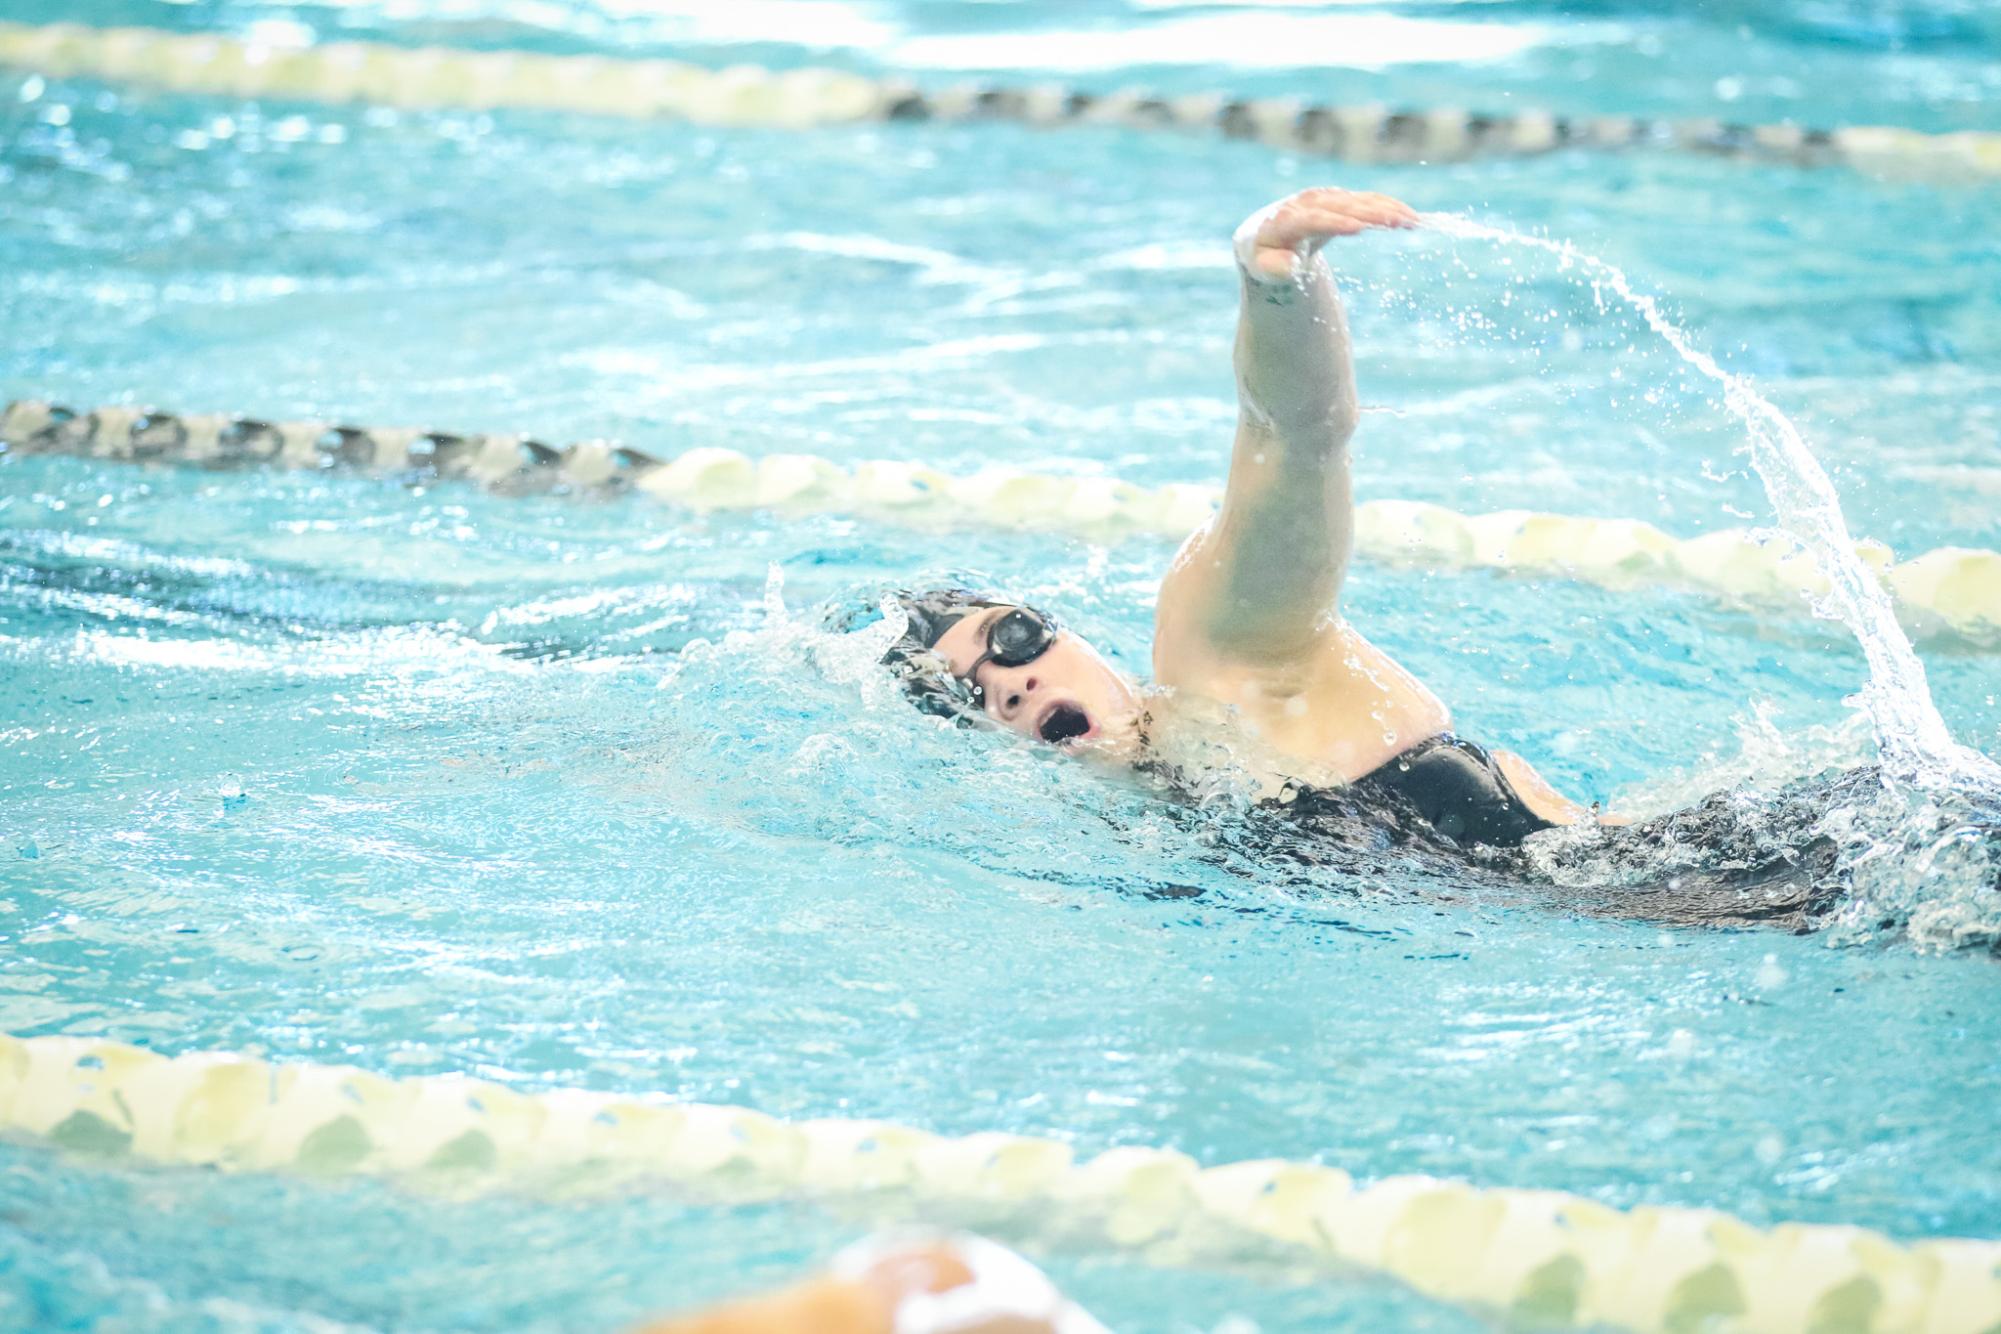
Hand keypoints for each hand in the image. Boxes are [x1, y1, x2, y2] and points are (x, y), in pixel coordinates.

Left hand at [1236, 187, 1417, 281]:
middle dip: (1371, 212)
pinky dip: (1389, 207)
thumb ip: (1274, 267)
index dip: (1335, 222)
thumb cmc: (1263, 256)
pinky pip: (1368, 201)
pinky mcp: (1340, 200)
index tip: (1359, 228)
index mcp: (1285, 218)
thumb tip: (1290, 265)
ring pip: (1359, 200)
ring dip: (1387, 208)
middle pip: (1343, 205)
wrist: (1264, 235)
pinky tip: (1411, 218)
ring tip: (1413, 221)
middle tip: (1399, 222)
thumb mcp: (1262, 267)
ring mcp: (1325, 198)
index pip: (1312, 218)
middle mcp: (1307, 202)